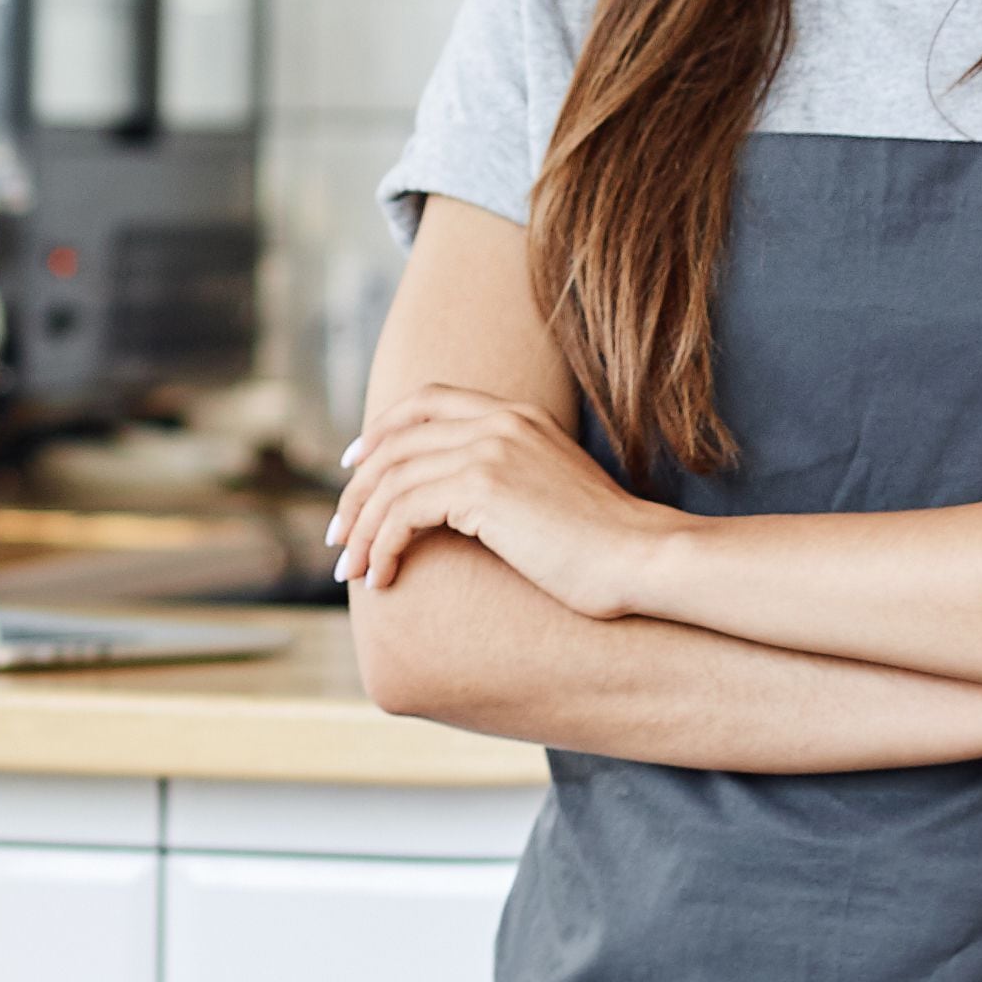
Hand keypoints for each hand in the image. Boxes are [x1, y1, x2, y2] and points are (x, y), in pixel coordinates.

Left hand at [328, 384, 672, 613]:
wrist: (643, 558)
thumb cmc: (604, 546)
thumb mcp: (551, 494)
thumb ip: (507, 480)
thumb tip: (459, 509)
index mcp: (515, 415)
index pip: (425, 402)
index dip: (379, 431)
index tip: (353, 467)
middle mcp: (498, 422)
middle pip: (394, 443)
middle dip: (356, 491)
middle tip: (338, 535)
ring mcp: (489, 450)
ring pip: (390, 482)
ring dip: (361, 529)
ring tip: (353, 570)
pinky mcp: (481, 489)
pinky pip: (403, 513)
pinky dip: (382, 546)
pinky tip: (383, 578)